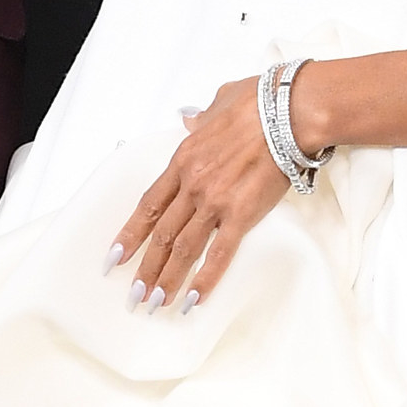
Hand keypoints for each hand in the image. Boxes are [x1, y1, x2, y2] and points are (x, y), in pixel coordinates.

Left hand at [113, 75, 309, 310]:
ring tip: (156, 304)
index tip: (116, 255)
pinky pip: (219, 254)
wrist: (289, 112)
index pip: (149, 205)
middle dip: (145, 268)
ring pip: (183, 249)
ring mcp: (215, 202)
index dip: (130, 233)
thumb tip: (190, 117)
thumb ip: (200, 117)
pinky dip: (204, 279)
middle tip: (134, 294)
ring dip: (167, 280)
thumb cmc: (259, 102)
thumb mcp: (219, 101)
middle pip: (162, 234)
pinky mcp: (242, 215)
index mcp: (183, 160)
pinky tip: (192, 299)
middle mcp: (193, 185)